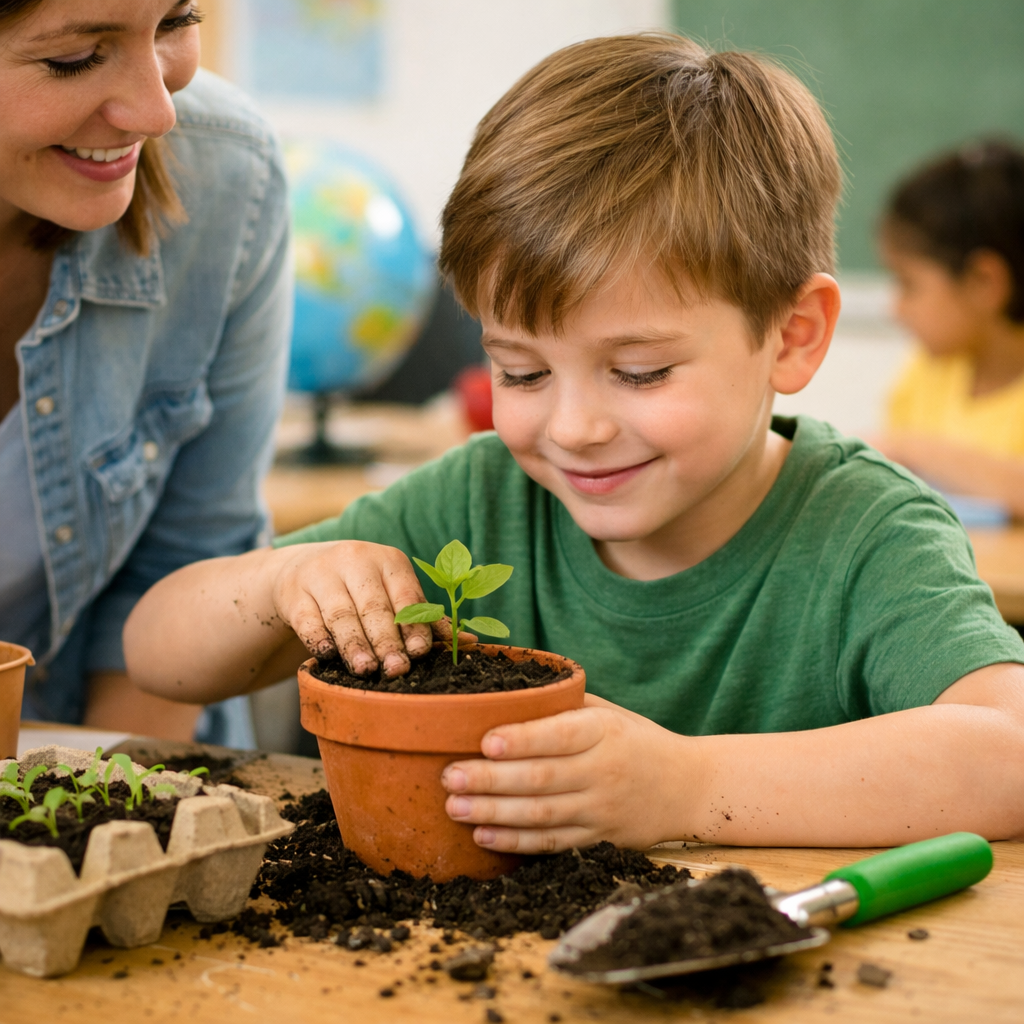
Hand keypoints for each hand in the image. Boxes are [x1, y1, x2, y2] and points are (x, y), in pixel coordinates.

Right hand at [269, 540, 432, 676]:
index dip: (413, 625)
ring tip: (365, 669)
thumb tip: (470, 641)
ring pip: (341, 614)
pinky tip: (327, 654)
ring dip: (354, 644)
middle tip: (396, 669)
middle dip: (386, 640)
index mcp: (389, 561)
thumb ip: (425, 617)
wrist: (302, 569)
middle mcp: (355, 560)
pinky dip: (318, 637)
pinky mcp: (294, 592)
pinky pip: (307, 618)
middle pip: (374, 606)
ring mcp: (321, 574)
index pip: (406, 595)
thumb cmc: (361, 588)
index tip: (419, 652)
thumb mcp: (392, 593)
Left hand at [440, 693, 692, 852]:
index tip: (485, 741)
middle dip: (490, 780)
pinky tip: (484, 837)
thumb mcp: (607, 711)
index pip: (559, 735)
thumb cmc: (635, 739)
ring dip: (494, 813)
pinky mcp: (598, 838)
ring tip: (455, 808)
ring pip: (542, 814)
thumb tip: (503, 687)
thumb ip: (562, 703)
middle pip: (541, 778)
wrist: (688, 786)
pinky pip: (553, 843)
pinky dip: (517, 842)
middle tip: (449, 777)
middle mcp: (603, 770)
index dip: (522, 740)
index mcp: (603, 731)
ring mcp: (600, 808)